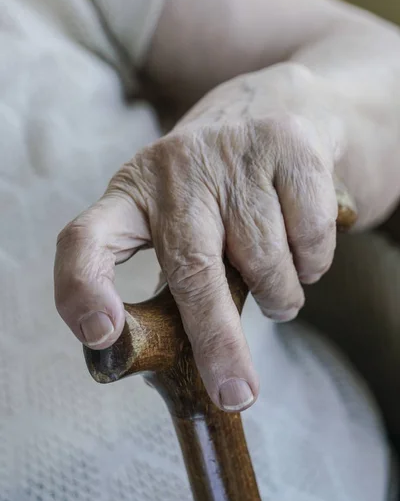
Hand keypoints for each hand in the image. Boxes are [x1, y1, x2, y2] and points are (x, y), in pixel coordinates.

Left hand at [54, 63, 345, 411]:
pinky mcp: (287, 145)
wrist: (272, 109)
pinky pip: (309, 240)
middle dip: (217, 340)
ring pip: (264, 262)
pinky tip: (298, 244)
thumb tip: (200, 363)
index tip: (104, 335)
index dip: (83, 288)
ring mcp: (231, 152)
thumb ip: (178, 275)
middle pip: (190, 267)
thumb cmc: (217, 190)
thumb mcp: (177, 219)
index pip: (85, 239)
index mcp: (132, 195)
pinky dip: (312, 264)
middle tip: (237, 392)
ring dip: (279, 297)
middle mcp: (174, 167)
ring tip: (275, 284)